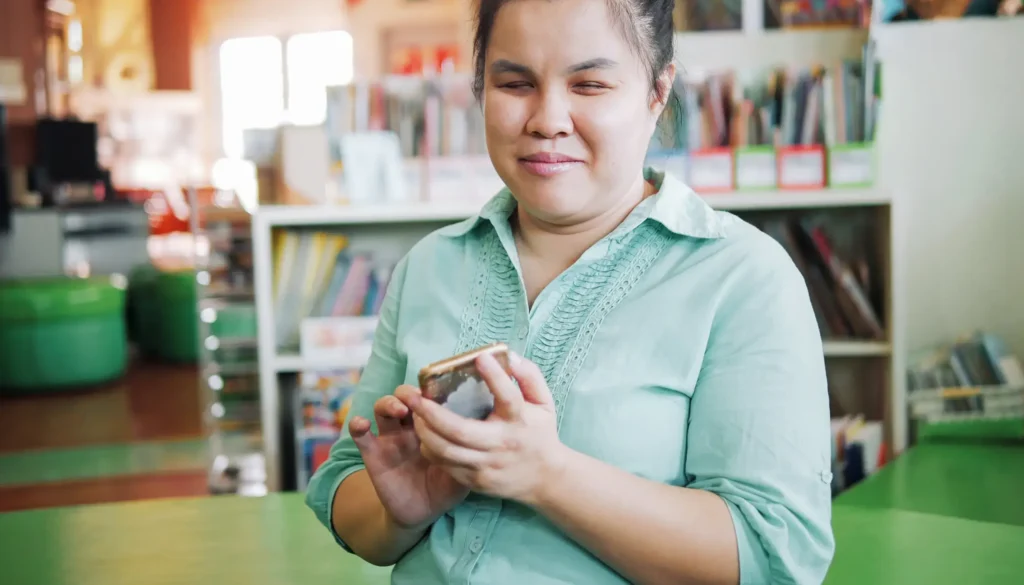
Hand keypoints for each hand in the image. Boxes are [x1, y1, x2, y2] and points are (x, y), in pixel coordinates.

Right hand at [349, 387, 469, 530]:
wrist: (422, 513)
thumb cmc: (446, 488)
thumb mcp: (463, 471)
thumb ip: (471, 455)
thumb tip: (488, 438)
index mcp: (434, 426)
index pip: (430, 398)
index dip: (432, 390)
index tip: (440, 390)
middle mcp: (411, 426)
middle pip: (405, 397)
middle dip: (408, 392)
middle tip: (417, 398)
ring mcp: (391, 438)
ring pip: (383, 408)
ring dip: (388, 403)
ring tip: (398, 410)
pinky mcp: (374, 454)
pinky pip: (361, 436)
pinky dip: (358, 426)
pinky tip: (361, 425)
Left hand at [402, 351, 568, 505]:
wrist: (546, 479)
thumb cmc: (540, 433)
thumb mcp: (543, 402)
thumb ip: (529, 376)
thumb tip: (509, 356)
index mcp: (520, 421)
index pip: (508, 398)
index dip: (495, 377)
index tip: (480, 357)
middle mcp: (501, 444)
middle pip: (460, 430)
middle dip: (431, 413)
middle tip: (412, 396)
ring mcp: (487, 465)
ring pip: (446, 451)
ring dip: (424, 432)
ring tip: (414, 415)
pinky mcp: (476, 481)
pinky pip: (446, 465)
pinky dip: (431, 449)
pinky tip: (425, 435)